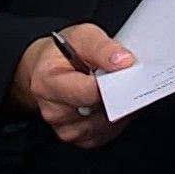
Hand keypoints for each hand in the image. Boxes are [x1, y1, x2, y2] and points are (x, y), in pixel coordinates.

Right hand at [10, 24, 134, 148]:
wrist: (45, 70)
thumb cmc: (61, 53)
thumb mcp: (82, 36)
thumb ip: (103, 47)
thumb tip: (124, 61)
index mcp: (48, 83)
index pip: (89, 92)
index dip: (113, 83)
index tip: (129, 73)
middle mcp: (53, 110)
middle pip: (99, 110)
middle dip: (118, 94)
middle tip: (127, 78)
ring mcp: (65, 127)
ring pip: (106, 124)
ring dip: (119, 108)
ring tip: (116, 88)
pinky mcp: (78, 137)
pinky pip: (106, 134)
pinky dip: (115, 120)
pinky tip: (112, 102)